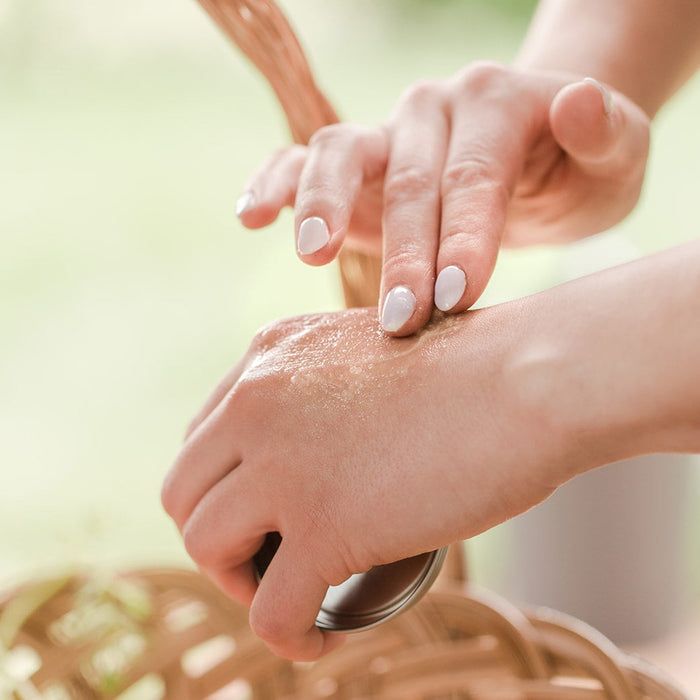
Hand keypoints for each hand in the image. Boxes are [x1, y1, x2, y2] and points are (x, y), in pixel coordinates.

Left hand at [161, 307, 567, 660]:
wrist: (529, 377)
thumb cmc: (472, 367)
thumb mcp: (369, 357)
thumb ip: (327, 391)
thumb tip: (316, 453)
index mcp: (269, 354)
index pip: (203, 438)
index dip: (223, 488)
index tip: (262, 517)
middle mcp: (257, 400)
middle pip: (185, 491)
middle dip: (219, 535)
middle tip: (269, 558)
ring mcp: (283, 463)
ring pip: (207, 546)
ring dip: (241, 581)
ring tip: (291, 591)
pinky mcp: (323, 525)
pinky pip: (268, 611)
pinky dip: (288, 636)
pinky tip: (321, 634)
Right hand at [235, 63, 649, 334]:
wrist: (533, 168)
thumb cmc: (575, 175)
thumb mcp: (615, 157)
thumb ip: (605, 134)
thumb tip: (577, 104)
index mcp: (496, 103)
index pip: (474, 175)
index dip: (464, 235)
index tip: (456, 297)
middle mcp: (432, 110)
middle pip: (409, 179)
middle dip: (405, 251)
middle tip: (404, 319)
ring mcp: (384, 135)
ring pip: (338, 153)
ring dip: (322, 206)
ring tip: (313, 254)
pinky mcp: (352, 167)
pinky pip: (299, 160)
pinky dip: (274, 184)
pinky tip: (251, 218)